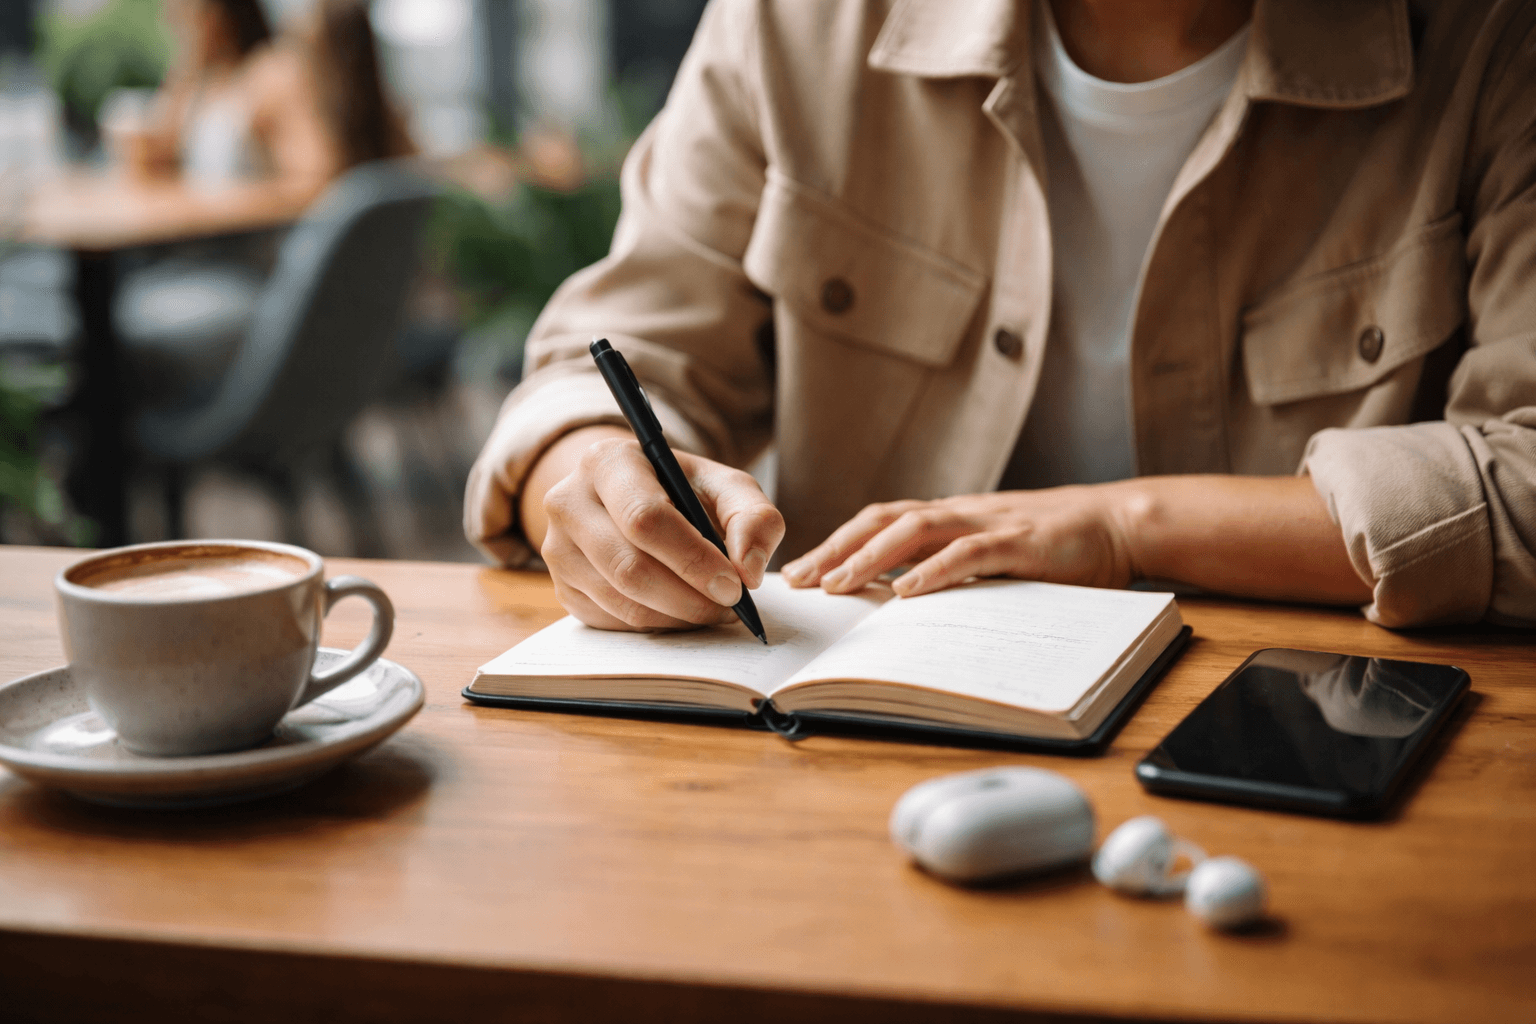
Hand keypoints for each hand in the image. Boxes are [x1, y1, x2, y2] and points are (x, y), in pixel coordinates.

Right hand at [535, 433, 784, 630]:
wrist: (632, 498)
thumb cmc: (683, 490)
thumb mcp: (725, 487)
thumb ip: (753, 517)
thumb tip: (750, 571)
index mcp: (608, 462)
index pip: (644, 518)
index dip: (692, 559)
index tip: (734, 585)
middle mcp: (568, 502)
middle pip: (629, 567)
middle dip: (689, 597)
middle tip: (729, 606)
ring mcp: (557, 548)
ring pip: (621, 602)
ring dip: (678, 617)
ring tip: (713, 609)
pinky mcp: (563, 587)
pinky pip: (613, 621)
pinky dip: (657, 625)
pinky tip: (681, 610)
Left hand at [781, 486, 1137, 597]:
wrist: (1118, 522)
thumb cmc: (1053, 546)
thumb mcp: (991, 554)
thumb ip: (950, 566)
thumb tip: (897, 596)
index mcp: (950, 515)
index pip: (880, 522)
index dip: (838, 542)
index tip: (802, 571)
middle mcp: (961, 512)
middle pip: (884, 521)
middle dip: (838, 549)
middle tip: (800, 580)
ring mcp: (989, 523)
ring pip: (917, 530)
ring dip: (872, 558)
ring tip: (838, 584)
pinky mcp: (1021, 542)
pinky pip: (970, 553)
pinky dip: (935, 571)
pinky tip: (907, 591)